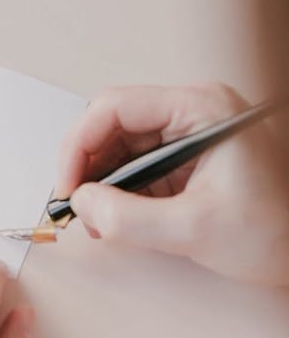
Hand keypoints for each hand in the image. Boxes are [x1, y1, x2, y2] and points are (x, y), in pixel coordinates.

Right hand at [56, 83, 288, 284]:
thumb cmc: (275, 231)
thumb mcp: (195, 229)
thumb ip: (130, 218)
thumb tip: (82, 202)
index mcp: (202, 109)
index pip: (116, 107)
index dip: (80, 145)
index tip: (68, 185)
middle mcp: (194, 112)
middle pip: (114, 123)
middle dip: (88, 165)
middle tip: (77, 205)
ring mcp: (191, 134)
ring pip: (122, 145)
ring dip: (101, 180)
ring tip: (97, 218)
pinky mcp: (189, 158)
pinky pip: (139, 164)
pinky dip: (120, 189)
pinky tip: (115, 216)